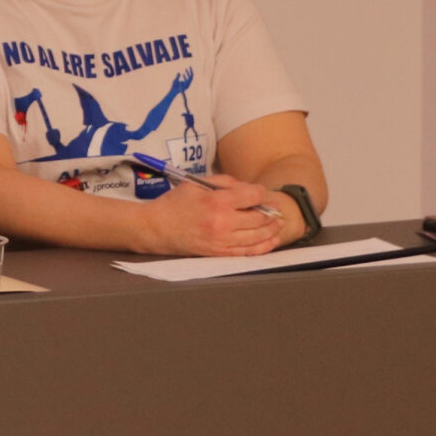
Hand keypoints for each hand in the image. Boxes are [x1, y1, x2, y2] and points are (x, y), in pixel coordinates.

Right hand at [141, 174, 283, 256]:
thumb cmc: (175, 203)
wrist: (156, 228)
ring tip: (279, 224)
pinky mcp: (219, 253)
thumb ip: (224, 182)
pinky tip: (271, 241)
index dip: (262, 193)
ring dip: (273, 230)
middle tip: (276, 210)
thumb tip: (248, 189)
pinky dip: (263, 246)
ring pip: (258, 236)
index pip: (252, 196)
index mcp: (216, 201)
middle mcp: (222, 222)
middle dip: (272, 212)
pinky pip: (248, 252)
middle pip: (260, 218)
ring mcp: (221, 240)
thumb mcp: (196, 183)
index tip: (262, 193)